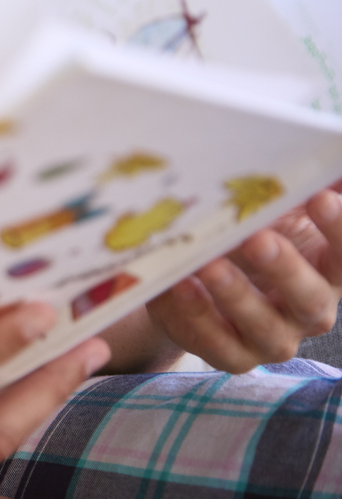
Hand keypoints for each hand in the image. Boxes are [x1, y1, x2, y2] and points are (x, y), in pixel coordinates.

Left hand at [147, 182, 341, 371]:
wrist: (203, 282)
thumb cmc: (249, 237)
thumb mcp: (274, 211)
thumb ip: (294, 188)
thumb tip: (321, 146)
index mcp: (329, 272)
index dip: (339, 230)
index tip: (319, 197)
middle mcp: (309, 311)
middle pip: (309, 298)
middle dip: (284, 267)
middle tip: (256, 237)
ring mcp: (271, 339)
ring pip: (264, 328)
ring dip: (235, 295)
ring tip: (206, 264)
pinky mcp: (230, 354)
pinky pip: (215, 343)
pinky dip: (194, 315)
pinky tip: (176, 286)